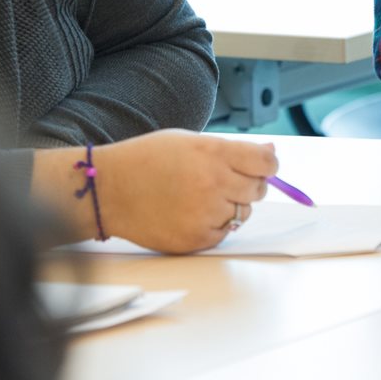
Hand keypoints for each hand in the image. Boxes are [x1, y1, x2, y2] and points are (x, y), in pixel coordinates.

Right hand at [93, 130, 279, 253]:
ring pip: (243, 213)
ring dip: (230, 205)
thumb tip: (271, 152)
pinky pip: (224, 233)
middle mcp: (213, 183)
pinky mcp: (197, 238)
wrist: (109, 189)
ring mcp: (206, 213)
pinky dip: (214, 224)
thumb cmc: (147, 160)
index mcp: (213, 153)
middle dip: (248, 184)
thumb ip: (232, 149)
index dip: (268, 164)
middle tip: (221, 180)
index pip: (266, 162)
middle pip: (258, 189)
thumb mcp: (190, 141)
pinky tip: (189, 212)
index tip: (263, 167)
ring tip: (198, 196)